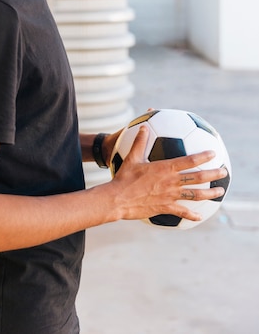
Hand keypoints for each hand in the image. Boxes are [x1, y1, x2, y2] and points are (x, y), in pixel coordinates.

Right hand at [110, 126, 226, 221]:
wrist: (119, 199)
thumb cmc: (124, 177)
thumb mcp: (131, 157)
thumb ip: (140, 141)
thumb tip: (144, 126)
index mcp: (165, 168)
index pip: (189, 160)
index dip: (203, 156)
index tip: (213, 153)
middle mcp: (171, 182)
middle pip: (198, 178)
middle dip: (213, 174)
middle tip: (223, 172)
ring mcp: (170, 196)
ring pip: (195, 195)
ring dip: (209, 193)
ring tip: (220, 192)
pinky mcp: (166, 207)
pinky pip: (182, 211)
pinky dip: (192, 214)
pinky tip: (200, 216)